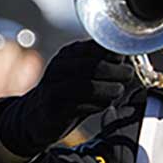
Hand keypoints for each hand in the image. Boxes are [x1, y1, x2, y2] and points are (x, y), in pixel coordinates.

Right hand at [0, 41, 133, 155]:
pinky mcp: (53, 108)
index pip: (96, 46)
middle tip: (128, 76)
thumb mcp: (83, 73)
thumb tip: (126, 54)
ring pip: (89, 86)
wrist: (34, 116)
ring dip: (110, 89)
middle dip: (117, 71)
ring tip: (118, 91)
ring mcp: (54, 87)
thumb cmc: (67, 93)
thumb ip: (103, 63)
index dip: (117, 52)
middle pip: (95, 66)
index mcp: (69, 53)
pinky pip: (81, 106)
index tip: (128, 60)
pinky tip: (103, 104)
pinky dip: (97, 105)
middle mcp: (60, 66)